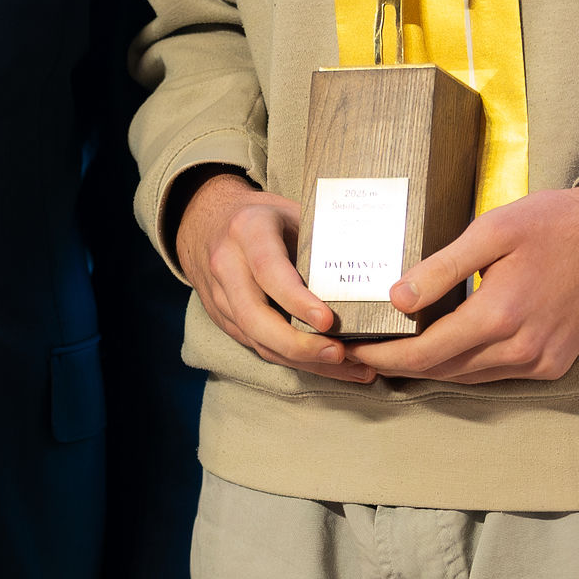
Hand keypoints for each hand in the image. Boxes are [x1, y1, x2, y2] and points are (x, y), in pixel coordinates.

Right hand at [174, 168, 377, 386]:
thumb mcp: (289, 210)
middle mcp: (227, 267)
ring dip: (304, 361)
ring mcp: (220, 298)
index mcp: (247, 232)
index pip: (269, 272)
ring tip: (350, 367)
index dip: (297, 301)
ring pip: (259, 341)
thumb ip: (319, 236)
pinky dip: (297, 361)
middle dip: (298, 344)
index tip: (328, 321)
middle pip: (256, 318)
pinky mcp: (225, 321)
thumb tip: (373, 260)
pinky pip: (260, 348)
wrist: (206, 223)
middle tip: (339, 353)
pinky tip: (332, 366)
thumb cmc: (263, 216)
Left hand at [359, 185, 578, 386]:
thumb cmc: (553, 224)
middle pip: (443, 371)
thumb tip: (396, 298)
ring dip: (433, 368)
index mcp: (498, 315)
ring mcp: (539, 362)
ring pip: (469, 378)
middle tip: (365, 353)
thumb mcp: (492, 231)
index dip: (384, 357)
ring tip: (398, 353)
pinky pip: (497, 375)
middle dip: (400, 365)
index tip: (354, 351)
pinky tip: (450, 348)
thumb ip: (442, 267)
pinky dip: (468, 366)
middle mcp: (519, 349)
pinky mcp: (553, 365)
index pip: (424, 353)